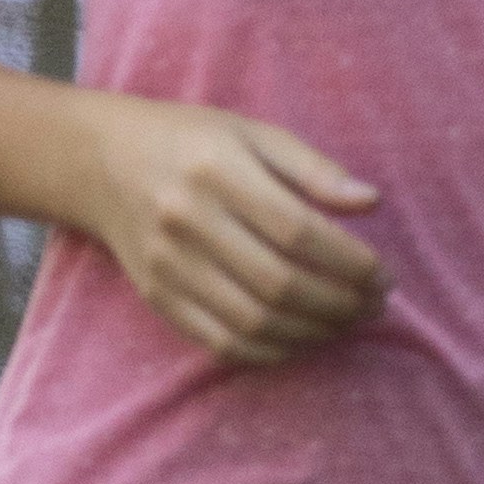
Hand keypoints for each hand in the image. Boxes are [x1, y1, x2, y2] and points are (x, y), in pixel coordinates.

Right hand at [71, 96, 387, 368]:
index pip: (298, 230)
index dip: (350, 261)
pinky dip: (268, 351)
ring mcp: (169, 265)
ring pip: (253, 320)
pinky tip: (299, 339)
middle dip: (340, 304)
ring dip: (312, 332)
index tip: (383, 274)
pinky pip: (220, 341)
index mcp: (218, 170)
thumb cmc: (190, 141)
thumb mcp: (251, 132)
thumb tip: (371, 202)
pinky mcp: (158, 297)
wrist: (100, 161)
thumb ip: (312, 168)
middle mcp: (189, 221)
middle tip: (374, 305)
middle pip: (278, 282)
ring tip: (346, 322)